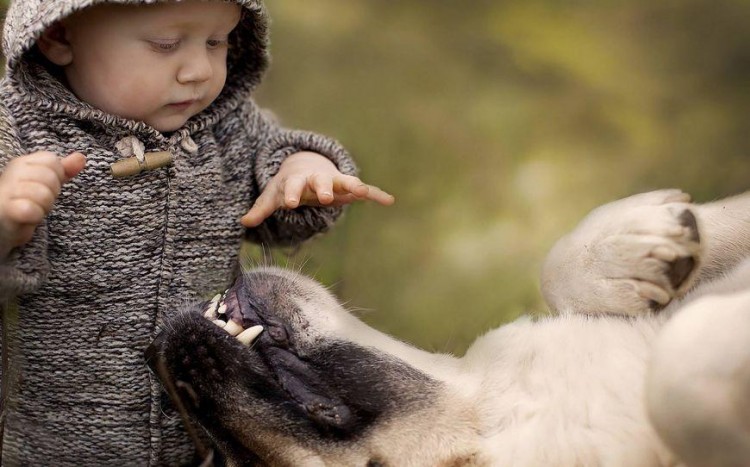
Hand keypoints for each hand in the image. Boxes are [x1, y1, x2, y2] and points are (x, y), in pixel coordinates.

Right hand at [0, 151, 85, 258]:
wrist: (2, 224)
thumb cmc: (24, 202)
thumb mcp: (45, 183)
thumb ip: (63, 170)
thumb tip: (81, 157)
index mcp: (22, 163)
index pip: (52, 161)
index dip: (56, 177)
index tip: (44, 187)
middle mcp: (12, 173)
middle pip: (51, 178)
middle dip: (51, 194)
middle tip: (38, 201)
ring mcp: (7, 191)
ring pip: (43, 195)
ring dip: (43, 207)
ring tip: (32, 209)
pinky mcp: (5, 210)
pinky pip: (30, 210)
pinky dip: (35, 216)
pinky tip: (27, 217)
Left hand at [241, 151, 393, 227]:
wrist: (306, 165)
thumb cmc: (287, 185)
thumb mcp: (272, 196)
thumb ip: (260, 209)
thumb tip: (242, 222)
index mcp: (297, 181)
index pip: (292, 186)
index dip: (291, 194)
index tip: (290, 204)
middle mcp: (317, 179)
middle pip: (320, 181)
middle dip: (322, 188)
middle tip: (324, 197)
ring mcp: (334, 181)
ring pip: (344, 181)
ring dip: (353, 185)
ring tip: (363, 191)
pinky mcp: (348, 186)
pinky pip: (364, 189)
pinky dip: (376, 194)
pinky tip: (389, 200)